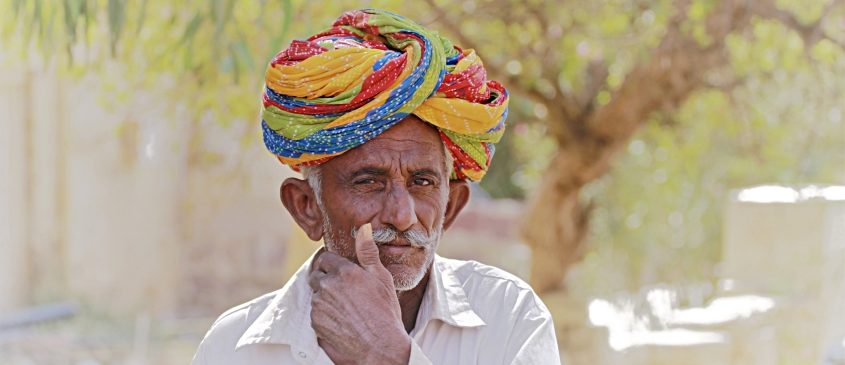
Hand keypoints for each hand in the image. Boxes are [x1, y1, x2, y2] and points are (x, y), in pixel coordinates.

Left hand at [308, 223, 411, 364]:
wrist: (380, 347)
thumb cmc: (385, 312)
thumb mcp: (381, 278)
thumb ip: (368, 252)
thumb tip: (363, 228)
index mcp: (343, 271)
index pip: (325, 258)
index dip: (333, 264)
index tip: (341, 270)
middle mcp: (327, 286)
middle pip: (317, 275)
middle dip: (326, 279)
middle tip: (344, 289)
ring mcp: (319, 305)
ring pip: (317, 295)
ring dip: (326, 297)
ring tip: (346, 307)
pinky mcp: (315, 323)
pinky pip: (316, 313)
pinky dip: (325, 314)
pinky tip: (342, 319)